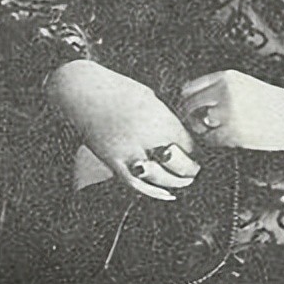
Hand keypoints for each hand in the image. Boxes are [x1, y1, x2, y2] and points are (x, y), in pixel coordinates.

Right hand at [47, 59, 199, 200]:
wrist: (82, 90)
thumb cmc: (116, 89)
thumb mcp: (150, 97)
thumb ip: (166, 118)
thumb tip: (183, 138)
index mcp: (157, 116)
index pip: (188, 144)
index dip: (198, 152)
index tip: (200, 155)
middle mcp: (144, 135)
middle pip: (178, 164)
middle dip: (190, 170)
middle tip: (195, 171)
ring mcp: (127, 150)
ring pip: (160, 178)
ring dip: (175, 183)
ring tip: (183, 182)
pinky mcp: (111, 160)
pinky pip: (136, 183)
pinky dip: (153, 192)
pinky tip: (166, 194)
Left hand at [177, 70, 283, 150]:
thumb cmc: (277, 103)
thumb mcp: (247, 84)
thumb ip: (221, 88)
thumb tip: (195, 102)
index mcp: (227, 77)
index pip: (190, 88)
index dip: (187, 101)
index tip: (191, 110)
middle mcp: (224, 92)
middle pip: (189, 106)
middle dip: (191, 117)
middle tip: (199, 125)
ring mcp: (228, 113)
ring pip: (198, 125)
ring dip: (203, 131)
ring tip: (215, 132)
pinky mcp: (235, 134)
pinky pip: (211, 141)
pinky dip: (214, 143)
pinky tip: (225, 140)